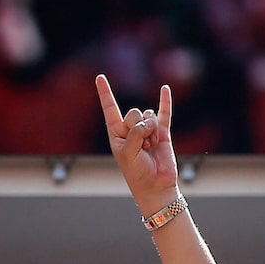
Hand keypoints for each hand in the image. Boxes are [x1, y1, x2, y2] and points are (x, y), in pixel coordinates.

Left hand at [96, 75, 180, 214]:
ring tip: (150, 148)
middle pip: (133, 112)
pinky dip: (165, 101)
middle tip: (141, 146)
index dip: (105, 92)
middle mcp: (130, 129)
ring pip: (148, 115)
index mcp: (116, 133)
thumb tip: (151, 120)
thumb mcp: (128, 152)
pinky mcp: (163, 133)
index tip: (99, 77)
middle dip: (138, 128)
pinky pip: (164, 113)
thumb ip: (136, 132)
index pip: (110, 108)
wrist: (156, 186)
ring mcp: (147, 130)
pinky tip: (165, 89)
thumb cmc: (136, 172)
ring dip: (150, 132)